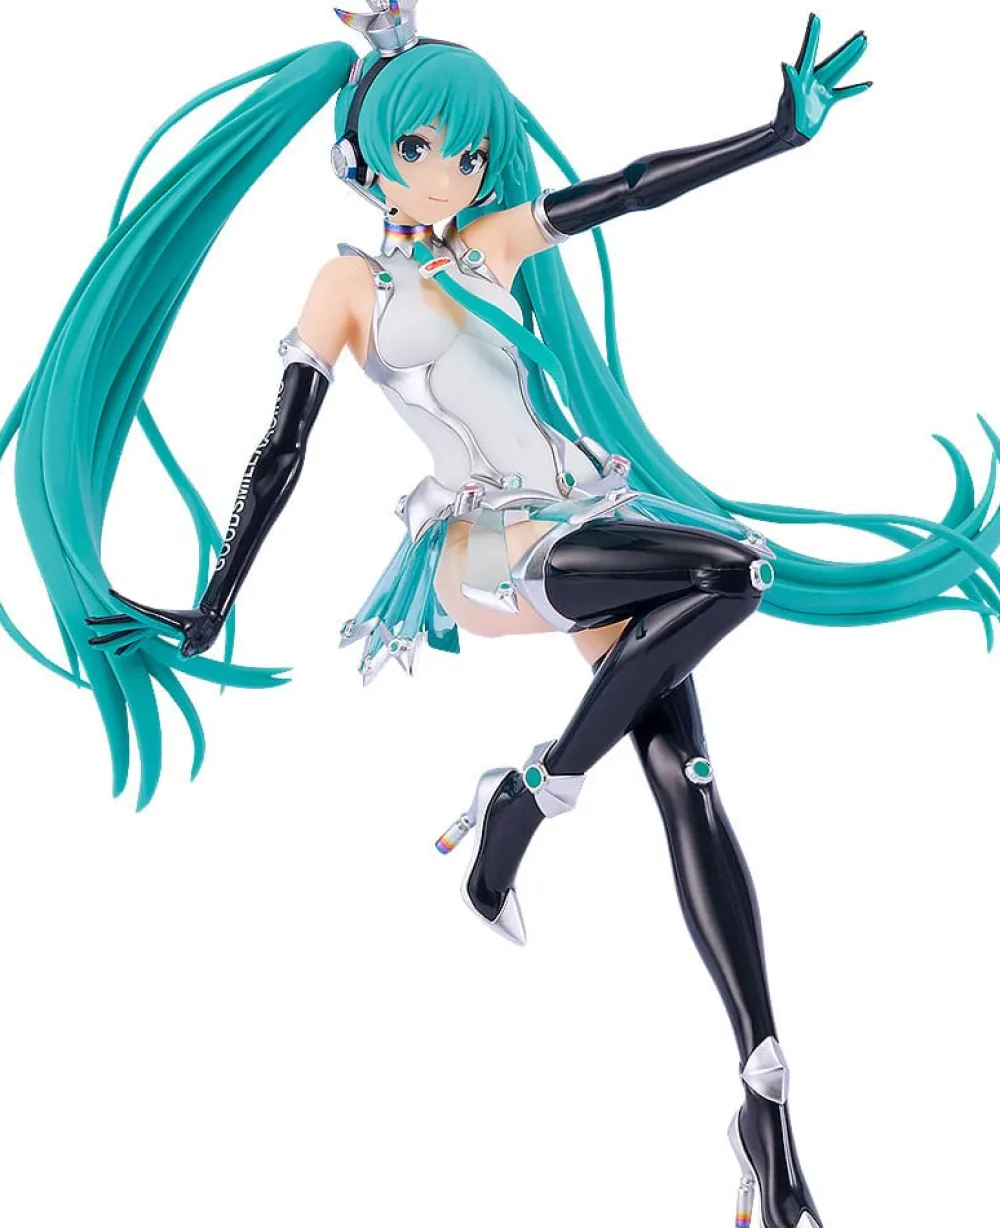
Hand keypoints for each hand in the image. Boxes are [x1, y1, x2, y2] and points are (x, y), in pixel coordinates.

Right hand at [86, 589, 224, 657]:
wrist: (213, 619)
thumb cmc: (207, 627)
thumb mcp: (201, 638)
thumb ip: (191, 646)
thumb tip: (184, 656)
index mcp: (159, 619)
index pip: (137, 610)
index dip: (123, 603)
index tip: (108, 593)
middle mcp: (153, 620)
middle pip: (125, 620)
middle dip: (106, 622)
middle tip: (86, 622)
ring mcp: (154, 625)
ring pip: (128, 629)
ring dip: (112, 635)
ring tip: (94, 641)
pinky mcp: (158, 631)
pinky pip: (138, 637)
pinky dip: (128, 644)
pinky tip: (119, 652)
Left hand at [775, 13, 871, 144]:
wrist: (790, 137)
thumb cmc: (786, 118)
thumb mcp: (789, 98)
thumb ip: (790, 81)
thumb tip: (785, 64)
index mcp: (803, 76)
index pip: (809, 51)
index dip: (812, 34)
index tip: (815, 17)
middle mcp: (813, 79)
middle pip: (834, 60)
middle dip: (848, 47)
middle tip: (861, 33)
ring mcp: (821, 90)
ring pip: (840, 70)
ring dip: (852, 58)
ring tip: (863, 44)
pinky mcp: (826, 101)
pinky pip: (843, 92)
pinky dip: (855, 88)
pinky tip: (867, 83)